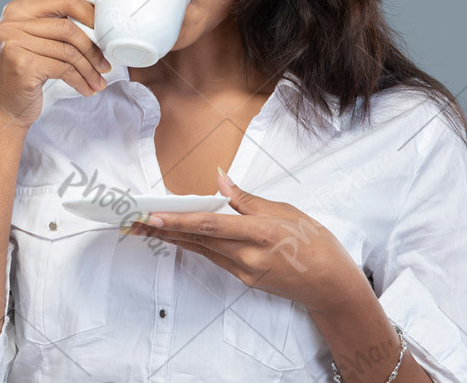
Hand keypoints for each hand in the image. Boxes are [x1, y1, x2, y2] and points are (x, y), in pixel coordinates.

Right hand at [0, 0, 111, 128]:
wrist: (3, 109)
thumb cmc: (24, 74)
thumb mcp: (39, 41)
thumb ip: (61, 19)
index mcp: (17, 10)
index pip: (64, 0)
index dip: (90, 15)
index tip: (105, 31)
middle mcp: (12, 23)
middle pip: (68, 28)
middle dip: (93, 48)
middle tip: (105, 64)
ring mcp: (14, 43)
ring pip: (68, 50)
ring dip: (89, 69)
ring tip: (98, 81)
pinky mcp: (22, 65)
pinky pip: (64, 69)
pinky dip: (80, 80)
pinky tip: (86, 88)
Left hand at [127, 170, 365, 313]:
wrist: (331, 285)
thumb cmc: (315, 243)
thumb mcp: (285, 212)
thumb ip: (248, 199)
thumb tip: (221, 180)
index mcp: (260, 233)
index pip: (211, 225)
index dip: (179, 221)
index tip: (153, 216)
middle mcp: (248, 255)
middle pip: (198, 239)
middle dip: (164, 230)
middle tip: (135, 221)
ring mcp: (244, 271)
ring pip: (202, 249)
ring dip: (173, 238)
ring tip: (147, 227)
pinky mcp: (244, 279)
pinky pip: (214, 257)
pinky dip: (195, 244)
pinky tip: (179, 236)